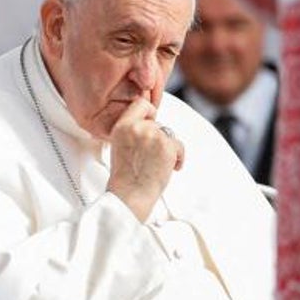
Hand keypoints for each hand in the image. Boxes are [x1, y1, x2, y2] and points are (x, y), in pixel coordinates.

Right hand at [107, 99, 183, 220]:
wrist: (129, 196)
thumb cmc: (126, 176)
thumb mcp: (120, 146)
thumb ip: (132, 131)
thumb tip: (150, 123)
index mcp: (122, 126)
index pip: (141, 103)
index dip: (149, 111)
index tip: (152, 120)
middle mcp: (137, 127)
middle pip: (157, 123)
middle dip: (158, 139)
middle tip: (151, 157)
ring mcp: (153, 136)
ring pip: (169, 135)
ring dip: (168, 150)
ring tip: (157, 165)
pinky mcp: (168, 146)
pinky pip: (180, 146)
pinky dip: (178, 158)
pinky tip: (169, 168)